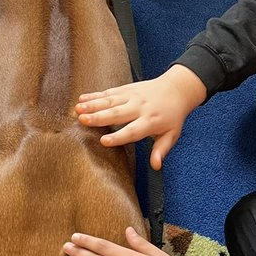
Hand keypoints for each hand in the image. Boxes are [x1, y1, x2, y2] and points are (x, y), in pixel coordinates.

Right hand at [75, 64, 207, 167]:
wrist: (177, 89)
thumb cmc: (172, 116)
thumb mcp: (172, 134)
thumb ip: (161, 150)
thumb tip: (156, 166)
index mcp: (150, 121)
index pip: (133, 131)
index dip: (118, 137)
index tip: (104, 141)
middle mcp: (139, 108)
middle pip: (117, 114)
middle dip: (99, 117)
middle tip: (82, 121)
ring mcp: (132, 96)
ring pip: (110, 101)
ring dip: (93, 105)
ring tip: (78, 109)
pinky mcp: (126, 89)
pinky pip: (109, 92)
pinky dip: (95, 95)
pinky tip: (82, 99)